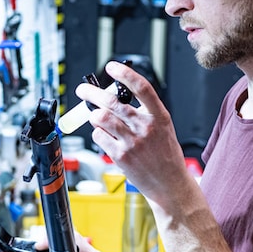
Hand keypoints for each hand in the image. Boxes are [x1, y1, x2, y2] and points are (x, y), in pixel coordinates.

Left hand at [77, 61, 190, 207]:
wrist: (170, 184)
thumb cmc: (165, 155)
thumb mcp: (162, 129)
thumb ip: (142, 114)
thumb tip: (113, 101)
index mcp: (159, 116)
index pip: (141, 87)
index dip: (125, 74)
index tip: (111, 66)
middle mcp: (146, 127)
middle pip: (112, 102)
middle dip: (91, 93)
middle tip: (82, 90)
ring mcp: (132, 142)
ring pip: (101, 118)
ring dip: (94, 115)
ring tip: (96, 117)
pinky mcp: (121, 156)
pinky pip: (99, 137)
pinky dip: (98, 133)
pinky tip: (105, 137)